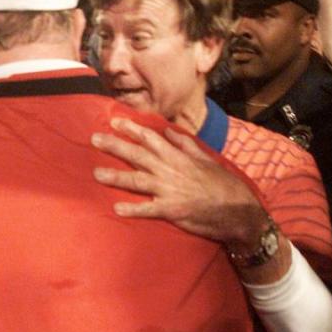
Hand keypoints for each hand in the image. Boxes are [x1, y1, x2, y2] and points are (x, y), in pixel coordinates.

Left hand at [91, 117, 270, 250]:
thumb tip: (169, 130)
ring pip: (137, 180)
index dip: (131, 129)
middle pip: (137, 155)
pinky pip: (148, 209)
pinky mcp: (172, 210)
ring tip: (96, 173)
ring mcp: (169, 190)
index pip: (150, 138)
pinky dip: (133, 209)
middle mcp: (170, 170)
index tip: (114, 121)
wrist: (237, 210)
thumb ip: (185, 144)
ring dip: (115, 176)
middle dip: (114, 146)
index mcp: (178, 156)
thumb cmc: (223, 184)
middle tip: (94, 139)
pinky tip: (116, 208)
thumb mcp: (206, 158)